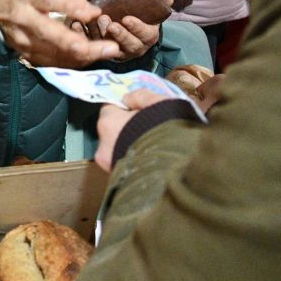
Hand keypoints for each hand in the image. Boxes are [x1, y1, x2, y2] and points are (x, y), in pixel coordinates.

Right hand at [0, 0, 116, 67]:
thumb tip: (94, 13)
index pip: (49, 0)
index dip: (70, 7)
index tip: (92, 15)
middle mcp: (22, 19)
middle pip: (51, 33)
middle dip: (80, 43)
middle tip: (110, 47)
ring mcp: (22, 41)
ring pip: (55, 53)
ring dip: (85, 55)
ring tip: (109, 52)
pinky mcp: (26, 55)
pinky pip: (53, 63)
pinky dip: (74, 61)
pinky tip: (92, 57)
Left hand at [91, 10, 162, 59]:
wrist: (130, 27)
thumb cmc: (143, 16)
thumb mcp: (154, 7)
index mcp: (149, 36)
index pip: (146, 34)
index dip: (137, 28)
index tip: (126, 19)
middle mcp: (136, 46)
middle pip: (130, 45)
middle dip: (121, 35)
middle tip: (111, 25)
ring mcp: (121, 51)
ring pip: (114, 48)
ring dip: (105, 36)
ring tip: (100, 21)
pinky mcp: (105, 51)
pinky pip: (96, 47)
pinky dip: (88, 37)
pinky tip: (81, 26)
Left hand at [93, 77, 220, 170]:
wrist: (177, 170)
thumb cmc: (167, 130)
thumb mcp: (160, 103)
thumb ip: (141, 96)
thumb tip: (127, 99)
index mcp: (108, 123)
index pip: (110, 109)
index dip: (125, 109)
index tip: (139, 112)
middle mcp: (102, 146)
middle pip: (112, 131)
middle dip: (126, 130)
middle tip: (149, 130)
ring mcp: (110, 168)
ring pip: (118, 150)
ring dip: (131, 148)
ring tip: (153, 149)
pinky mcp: (120, 184)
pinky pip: (127, 167)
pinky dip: (136, 163)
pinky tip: (153, 163)